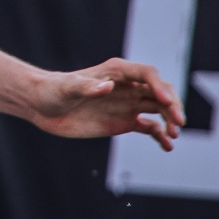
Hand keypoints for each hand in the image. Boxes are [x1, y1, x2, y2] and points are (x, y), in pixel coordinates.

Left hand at [30, 58, 184, 150]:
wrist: (41, 106)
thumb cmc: (52, 90)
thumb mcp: (66, 88)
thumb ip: (86, 87)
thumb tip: (107, 87)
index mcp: (116, 72)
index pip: (147, 74)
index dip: (159, 86)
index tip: (165, 102)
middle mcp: (127, 87)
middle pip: (160, 92)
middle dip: (172, 105)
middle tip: (178, 122)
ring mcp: (127, 104)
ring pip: (159, 109)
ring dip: (170, 120)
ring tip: (174, 135)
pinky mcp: (125, 122)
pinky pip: (150, 128)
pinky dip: (161, 136)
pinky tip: (167, 146)